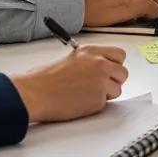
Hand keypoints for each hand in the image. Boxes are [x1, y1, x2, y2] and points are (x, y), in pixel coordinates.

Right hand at [10, 45, 127, 122]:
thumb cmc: (44, 79)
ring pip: (117, 89)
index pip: (120, 54)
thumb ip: (90, 61)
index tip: (109, 70)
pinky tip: (80, 102)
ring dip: (106, 94)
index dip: (115, 64)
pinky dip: (95, 105)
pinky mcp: (98, 99)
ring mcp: (101, 81)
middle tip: (99, 86)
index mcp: (92, 51)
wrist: (34, 94)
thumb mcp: (71, 59)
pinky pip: (105, 103)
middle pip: (123, 73)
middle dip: (113, 81)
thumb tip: (101, 67)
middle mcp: (100, 63)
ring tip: (85, 95)